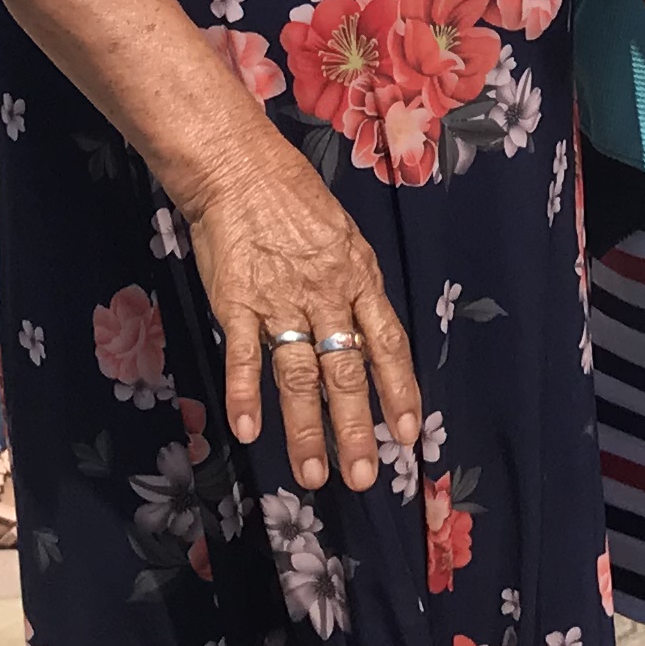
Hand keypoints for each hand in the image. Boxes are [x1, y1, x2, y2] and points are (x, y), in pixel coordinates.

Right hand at [175, 130, 422, 494]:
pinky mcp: (237, 302)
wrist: (239, 168)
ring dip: (305, 429)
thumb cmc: (293, 199)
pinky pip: (245, 356)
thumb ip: (353, 289)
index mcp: (358, 278)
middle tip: (364, 476)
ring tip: (311, 475)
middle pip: (346, 371)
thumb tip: (366, 337)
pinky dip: (245, 394)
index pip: (387, 343)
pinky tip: (246, 430)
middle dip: (355, 428)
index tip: (407, 435)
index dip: (399, 390)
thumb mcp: (343, 238)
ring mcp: (281, 301)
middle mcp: (326, 294)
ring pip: (299, 374)